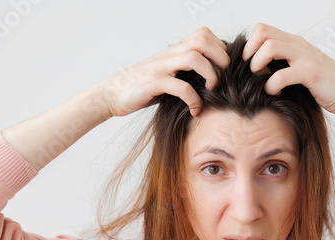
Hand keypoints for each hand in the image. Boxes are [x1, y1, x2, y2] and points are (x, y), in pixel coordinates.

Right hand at [98, 26, 229, 117]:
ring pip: (194, 58)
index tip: (222, 69)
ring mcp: (161, 68)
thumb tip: (213, 79)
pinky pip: (181, 87)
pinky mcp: (154, 84)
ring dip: (210, 74)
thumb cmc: (143, 88)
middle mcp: (169, 55)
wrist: (112, 95)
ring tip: (212, 89)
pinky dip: (193, 99)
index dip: (219, 49)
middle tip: (222, 77)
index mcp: (174, 51)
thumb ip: (186, 71)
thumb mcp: (168, 75)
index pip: (204, 34)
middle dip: (220, 58)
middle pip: (202, 39)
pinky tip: (195, 110)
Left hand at [242, 23, 334, 116]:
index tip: (251, 65)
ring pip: (270, 47)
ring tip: (260, 80)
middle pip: (262, 32)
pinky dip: (271, 85)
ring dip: (258, 65)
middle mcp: (299, 46)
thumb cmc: (325, 86)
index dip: (250, 46)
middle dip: (250, 53)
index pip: (263, 30)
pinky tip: (274, 93)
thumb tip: (257, 70)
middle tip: (253, 72)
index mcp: (295, 43)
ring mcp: (305, 58)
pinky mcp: (311, 73)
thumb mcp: (301, 68)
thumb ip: (284, 64)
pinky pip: (282, 75)